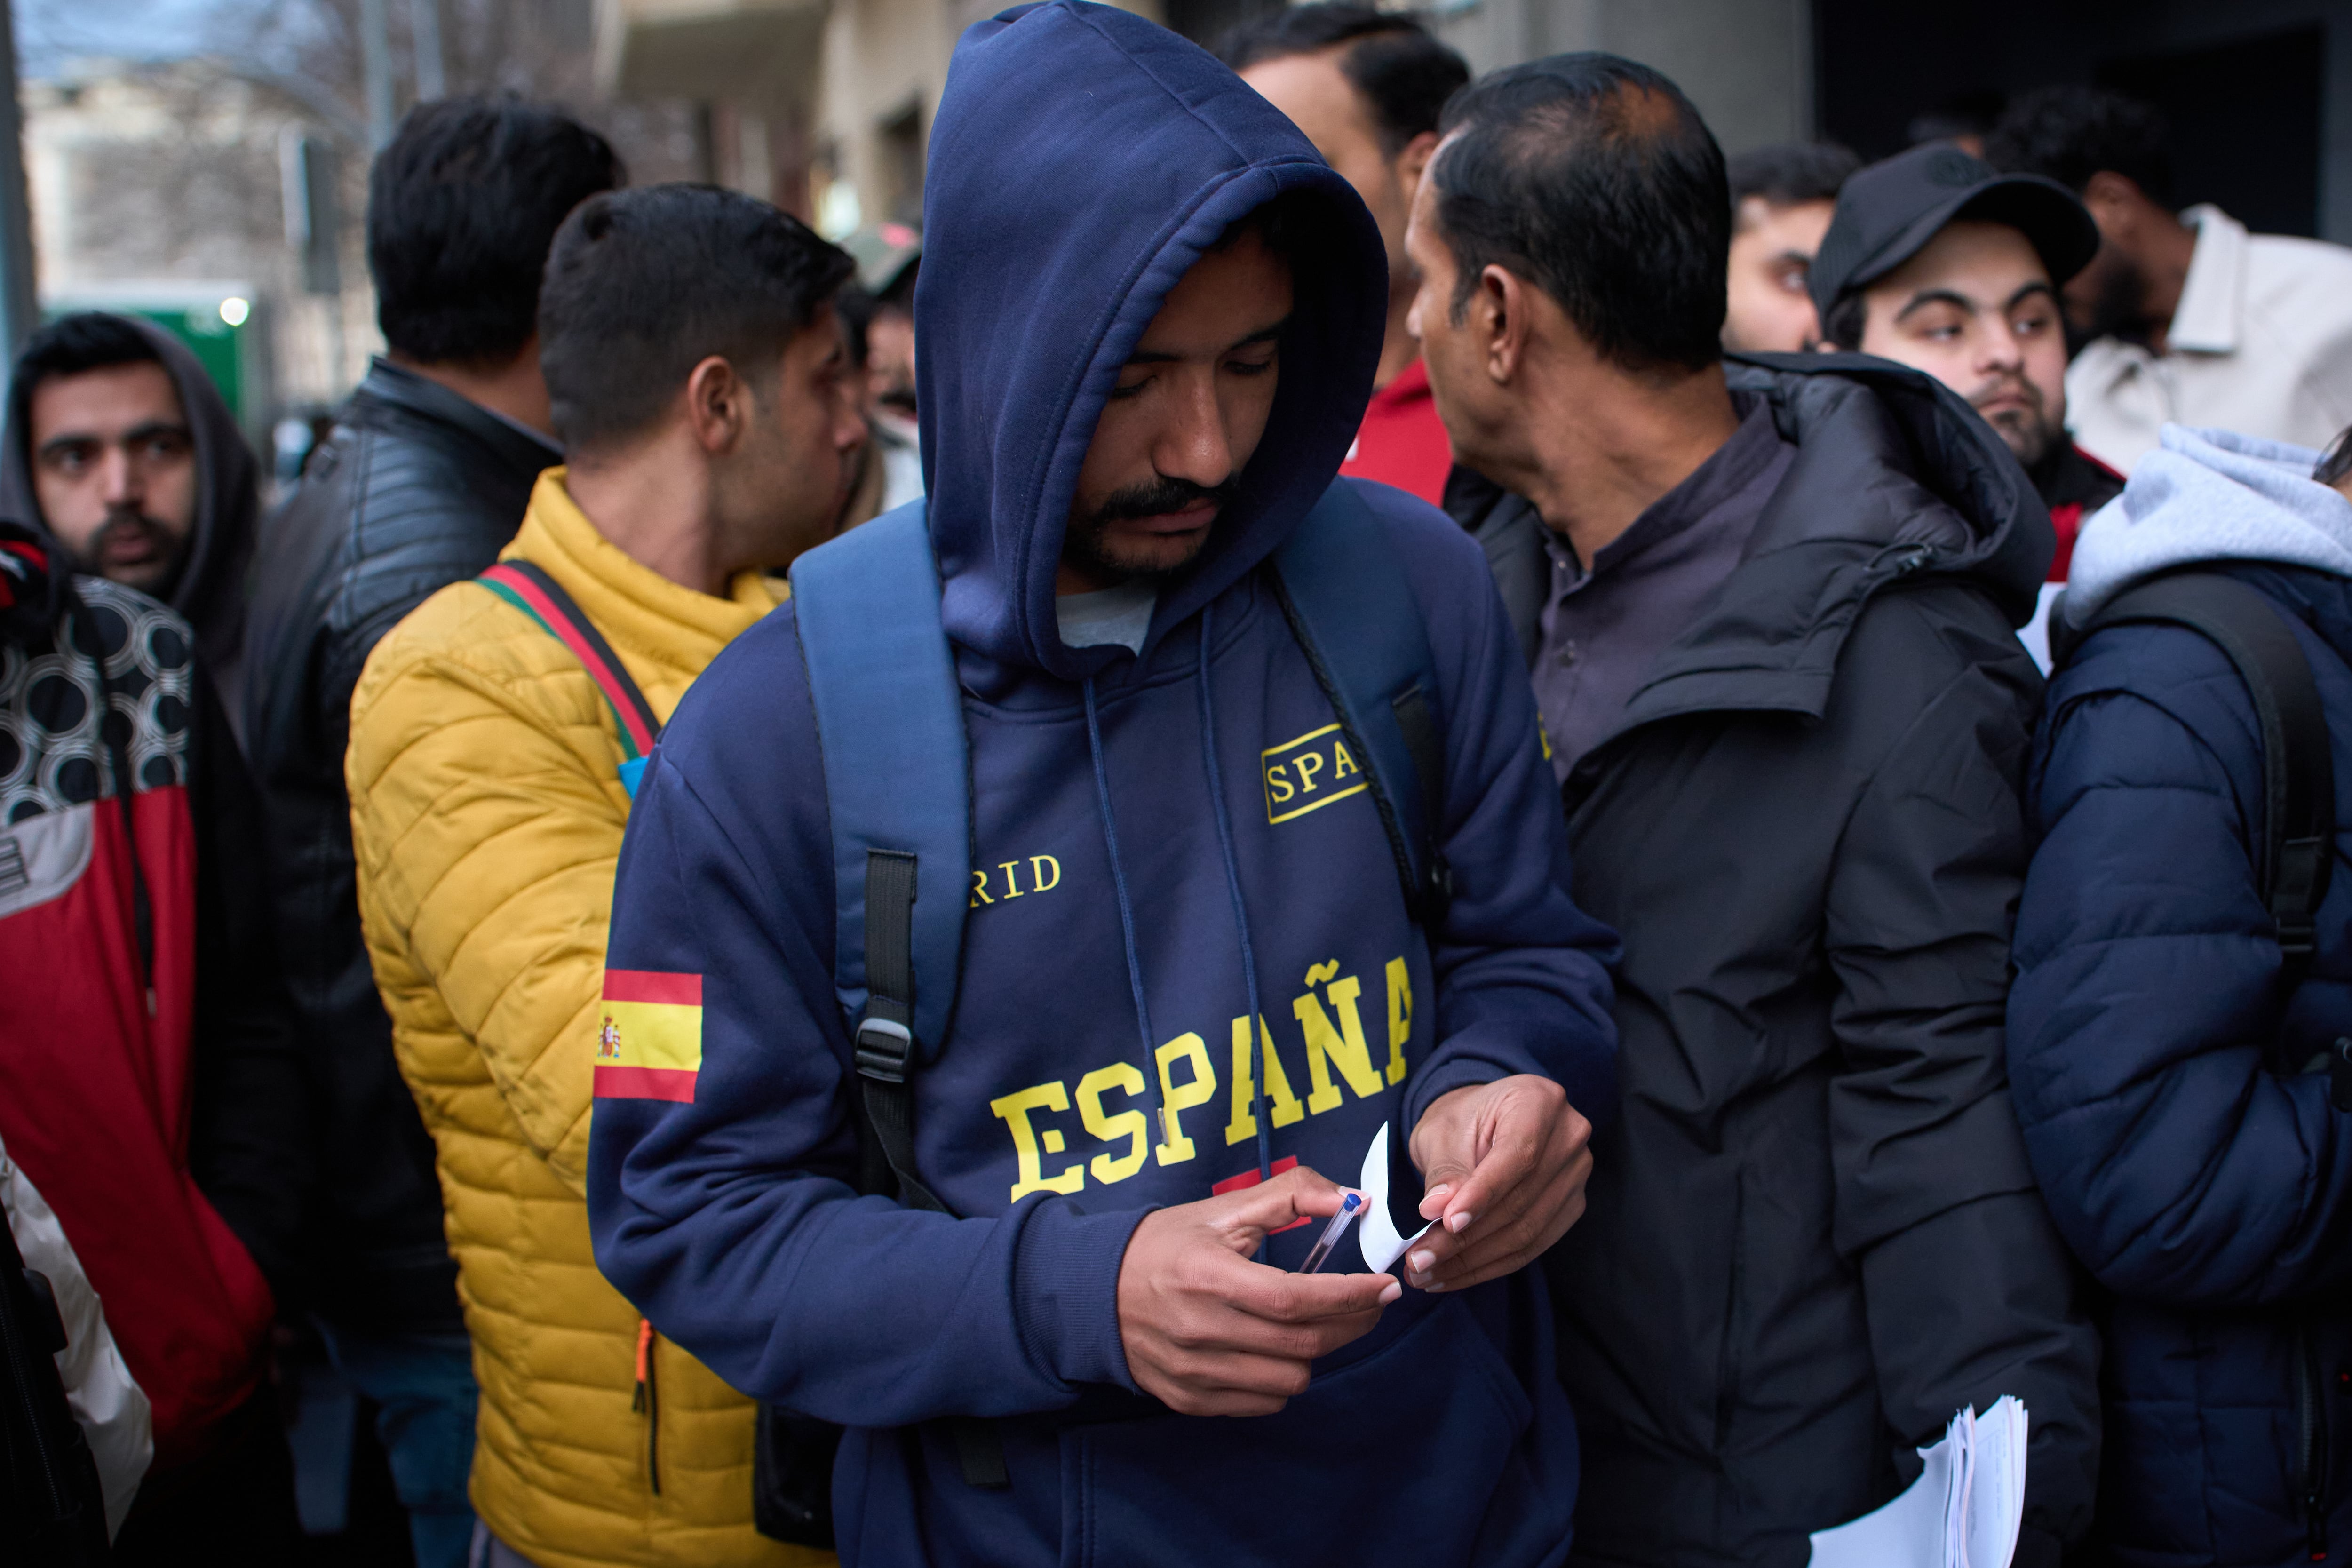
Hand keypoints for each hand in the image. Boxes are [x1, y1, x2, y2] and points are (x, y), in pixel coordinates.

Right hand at [1116, 1164, 1398, 1415]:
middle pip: (1302, 1343)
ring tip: (1313, 1323)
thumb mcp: (1222, 1208)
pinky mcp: (1190, 1399)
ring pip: (1290, 1379)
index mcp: (1208, 1274)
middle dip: (1352, 1323)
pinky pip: (1263, 1402)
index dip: (1350, 1296)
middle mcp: (1200, 1328)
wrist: (1093, 1291)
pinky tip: (1278, 1348)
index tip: (1384, 1286)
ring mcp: (1194, 1371)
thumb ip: (1289, 1194)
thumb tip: (1350, 1200)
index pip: (1295, 1298)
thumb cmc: (1166, 1244)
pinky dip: (1283, 1378)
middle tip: (1371, 1303)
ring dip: (1316, 1351)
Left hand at [1403, 1075, 1592, 1292]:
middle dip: (1465, 1239)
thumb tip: (1437, 1211)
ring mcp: (1575, 1175)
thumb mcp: (1443, 1133)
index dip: (1482, 1195)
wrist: (1483, 1123)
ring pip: (1526, 1232)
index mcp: (1539, 1102)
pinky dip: (1489, 1264)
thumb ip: (1445, 1171)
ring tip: (1425, 1275)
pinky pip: (1531, 1246)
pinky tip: (1451, 1274)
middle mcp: (1569, 1137)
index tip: (1446, 1224)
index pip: (1517, 1157)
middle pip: (1520, 1201)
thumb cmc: (1462, 1121)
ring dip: (1472, 1261)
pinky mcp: (1570, 1206)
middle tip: (1418, 1262)